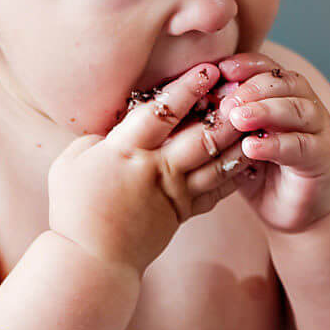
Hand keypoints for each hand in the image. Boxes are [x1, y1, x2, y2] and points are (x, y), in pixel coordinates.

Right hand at [47, 62, 256, 275]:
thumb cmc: (74, 209)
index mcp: (124, 151)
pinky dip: (235, 173)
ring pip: (215, 162)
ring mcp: (172, 192)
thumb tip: (113, 127)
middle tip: (247, 89)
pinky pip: (216, 190)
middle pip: (200, 135)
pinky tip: (251, 156)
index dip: (188, 88)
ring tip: (258, 119)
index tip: (208, 70)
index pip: (162, 111)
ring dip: (239, 139)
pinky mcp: (183, 212)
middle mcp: (154, 169)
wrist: (92, 259)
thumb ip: (96, 139)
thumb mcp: (70, 163)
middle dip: (226, 110)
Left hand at [213, 54, 329, 232]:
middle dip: (253, 88)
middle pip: (284, 83)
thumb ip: (225, 124)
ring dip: (265, 110)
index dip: (247, 65)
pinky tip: (251, 147)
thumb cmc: (265, 173)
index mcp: (285, 96)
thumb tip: (189, 105)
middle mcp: (306, 106)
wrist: (299, 210)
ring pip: (296, 109)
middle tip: (226, 103)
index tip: (221, 69)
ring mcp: (318, 130)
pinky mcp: (322, 157)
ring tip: (237, 119)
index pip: (268, 69)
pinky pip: (300, 145)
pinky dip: (275, 144)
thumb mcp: (239, 144)